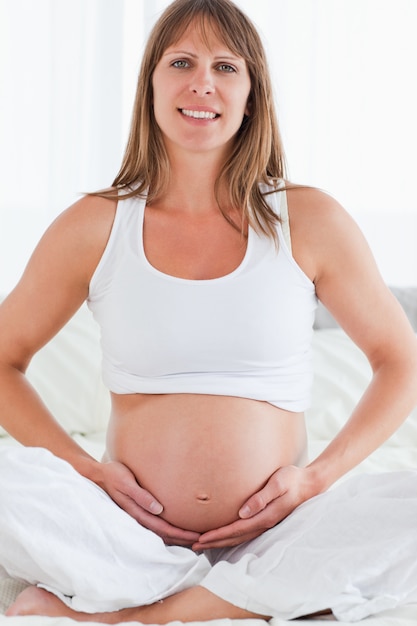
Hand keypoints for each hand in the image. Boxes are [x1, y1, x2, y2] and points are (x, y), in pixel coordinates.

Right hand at [97, 460, 200, 545]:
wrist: (98, 475)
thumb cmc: (113, 474)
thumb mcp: (126, 482)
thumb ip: (141, 495)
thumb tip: (158, 509)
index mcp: (137, 512)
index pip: (164, 528)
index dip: (181, 534)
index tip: (197, 536)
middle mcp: (138, 518)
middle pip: (164, 534)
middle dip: (183, 539)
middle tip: (203, 541)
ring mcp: (137, 516)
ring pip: (160, 532)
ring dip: (176, 537)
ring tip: (193, 539)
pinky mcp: (137, 511)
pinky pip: (155, 525)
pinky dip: (168, 530)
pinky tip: (175, 528)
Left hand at [193, 465, 317, 549]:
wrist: (309, 483)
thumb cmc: (292, 479)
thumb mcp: (278, 483)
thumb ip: (261, 497)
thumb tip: (243, 511)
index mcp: (265, 516)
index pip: (236, 529)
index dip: (218, 535)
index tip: (201, 538)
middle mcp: (264, 524)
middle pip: (235, 537)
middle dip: (214, 542)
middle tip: (194, 545)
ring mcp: (266, 524)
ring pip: (239, 537)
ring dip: (222, 541)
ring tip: (204, 544)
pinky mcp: (266, 519)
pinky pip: (245, 532)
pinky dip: (232, 536)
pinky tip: (225, 535)